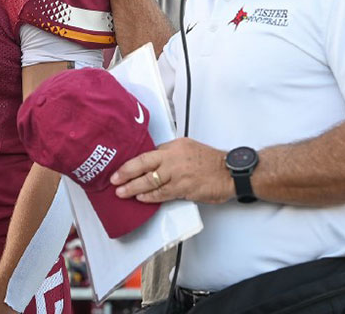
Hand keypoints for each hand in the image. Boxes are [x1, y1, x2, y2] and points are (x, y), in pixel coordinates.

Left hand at [110, 138, 233, 203]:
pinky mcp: (184, 188)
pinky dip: (150, 197)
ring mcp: (178, 173)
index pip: (147, 153)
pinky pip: (162, 193)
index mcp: (173, 146)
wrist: (229, 172)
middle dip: (126, 173)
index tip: (119, 168)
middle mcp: (173, 157)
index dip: (131, 162)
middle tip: (114, 179)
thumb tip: (152, 163)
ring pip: (150, 181)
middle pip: (143, 165)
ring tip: (122, 192)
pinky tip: (141, 198)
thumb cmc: (210, 161)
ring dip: (134, 188)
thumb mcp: (187, 148)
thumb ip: (169, 154)